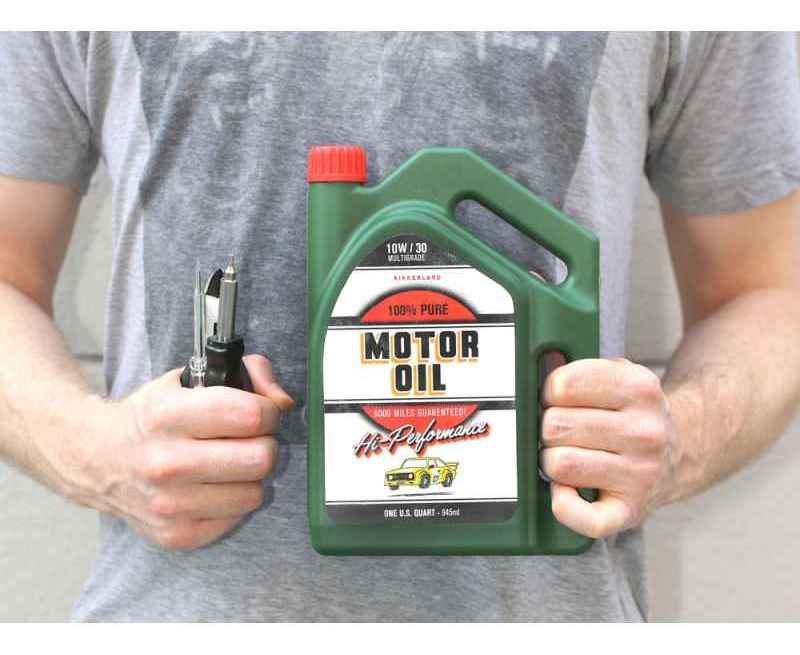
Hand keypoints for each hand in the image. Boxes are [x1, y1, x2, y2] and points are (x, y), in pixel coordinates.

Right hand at [66, 355, 293, 549]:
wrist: (97, 458)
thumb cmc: (152, 415)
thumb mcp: (190, 378)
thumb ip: (248, 373)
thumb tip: (283, 401)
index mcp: (169, 415)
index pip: (251, 416)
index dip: (267, 411)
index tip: (259, 412)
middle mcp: (166, 463)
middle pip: (260, 458)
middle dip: (264, 443)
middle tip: (248, 439)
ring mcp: (169, 504)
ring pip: (254, 492)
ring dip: (250, 475)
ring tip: (229, 462)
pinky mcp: (175, 534)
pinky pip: (237, 517)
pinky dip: (233, 500)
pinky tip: (213, 485)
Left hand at [539, 357, 677, 538]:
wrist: (682, 452)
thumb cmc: (633, 414)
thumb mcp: (618, 376)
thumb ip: (580, 370)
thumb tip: (540, 363)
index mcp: (640, 388)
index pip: (563, 385)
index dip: (549, 392)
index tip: (557, 399)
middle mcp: (646, 432)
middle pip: (555, 425)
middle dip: (548, 427)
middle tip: (562, 431)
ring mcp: (642, 474)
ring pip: (560, 464)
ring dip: (551, 460)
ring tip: (567, 455)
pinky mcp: (631, 511)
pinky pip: (585, 519)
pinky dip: (565, 506)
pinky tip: (565, 491)